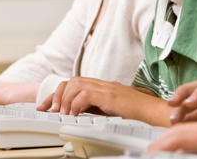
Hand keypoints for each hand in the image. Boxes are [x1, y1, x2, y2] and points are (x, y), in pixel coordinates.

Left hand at [37, 76, 171, 125]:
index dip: (56, 94)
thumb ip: (95, 107)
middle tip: (51, 110)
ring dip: (65, 99)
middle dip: (56, 95)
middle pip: (72, 81)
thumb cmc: (135, 112)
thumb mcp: (109, 109)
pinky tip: (75, 113)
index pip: (74, 83)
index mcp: (101, 87)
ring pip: (76, 84)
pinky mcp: (110, 95)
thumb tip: (77, 114)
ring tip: (62, 113)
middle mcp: (102, 84)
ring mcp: (106, 88)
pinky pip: (86, 94)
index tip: (45, 106)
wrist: (151, 111)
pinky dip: (76, 104)